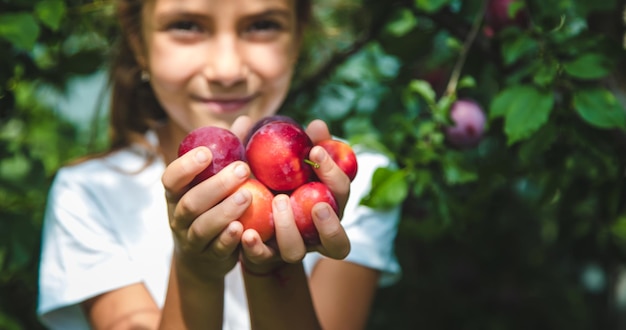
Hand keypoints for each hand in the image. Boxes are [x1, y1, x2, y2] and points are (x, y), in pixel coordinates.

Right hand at [161, 144, 251, 280]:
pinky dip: (227, 239)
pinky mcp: (208, 258)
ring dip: (224, 211)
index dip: (185, 166)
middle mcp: (179, 216)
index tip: (207, 152)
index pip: (171, 178)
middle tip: (243, 169)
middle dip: (216, 185)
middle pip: (191, 202)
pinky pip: (216, 249)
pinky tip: (242, 228)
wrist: (203, 257)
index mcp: (177, 194)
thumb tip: (244, 120)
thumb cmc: (212, 206)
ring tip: (246, 196)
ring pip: (202, 227)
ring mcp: (191, 239)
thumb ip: (229, 154)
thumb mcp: (215, 181)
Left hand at [238, 118, 350, 273]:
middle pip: (337, 241)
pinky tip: (246, 233)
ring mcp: (289, 248)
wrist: (248, 216)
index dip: (334, 174)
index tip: (316, 151)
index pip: (341, 193)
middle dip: (329, 223)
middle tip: (317, 203)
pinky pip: (262, 259)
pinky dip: (255, 247)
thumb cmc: (276, 181)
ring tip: (279, 203)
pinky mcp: (263, 257)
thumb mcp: (289, 162)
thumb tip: (317, 124)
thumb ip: (303, 144)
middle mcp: (313, 234)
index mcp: (327, 206)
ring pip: (297, 252)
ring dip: (290, 229)